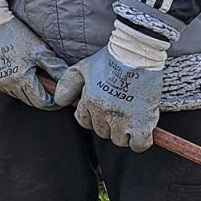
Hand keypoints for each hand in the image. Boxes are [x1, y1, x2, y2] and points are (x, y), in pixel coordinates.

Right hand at [0, 0, 66, 108]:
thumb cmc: (14, 34)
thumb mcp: (39, 50)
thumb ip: (55, 68)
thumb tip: (68, 82)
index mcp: (21, 79)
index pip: (42, 103)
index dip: (53, 101)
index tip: (58, 94)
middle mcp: (6, 85)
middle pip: (29, 100)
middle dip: (40, 95)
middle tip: (45, 80)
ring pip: (16, 94)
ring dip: (25, 89)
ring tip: (28, 71)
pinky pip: (4, 87)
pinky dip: (11, 82)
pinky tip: (14, 69)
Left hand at [53, 19, 167, 150]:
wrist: (136, 55)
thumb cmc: (109, 59)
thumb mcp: (82, 68)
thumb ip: (67, 85)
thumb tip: (58, 101)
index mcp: (89, 101)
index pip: (84, 121)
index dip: (92, 116)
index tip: (103, 108)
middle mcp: (103, 113)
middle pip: (102, 132)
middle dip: (108, 124)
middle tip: (118, 110)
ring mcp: (123, 119)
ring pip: (119, 140)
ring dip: (124, 133)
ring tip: (130, 117)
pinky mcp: (142, 122)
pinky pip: (139, 145)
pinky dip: (139, 141)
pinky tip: (141, 129)